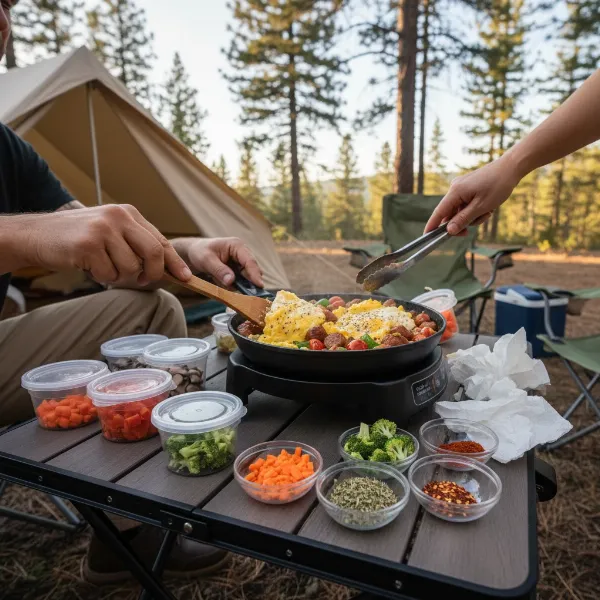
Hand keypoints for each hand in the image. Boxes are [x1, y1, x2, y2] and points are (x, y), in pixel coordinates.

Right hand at [20, 205, 191, 284]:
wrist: (37, 235)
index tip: (187, 277)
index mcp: (129, 213)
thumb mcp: (112, 233)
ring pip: (131, 268)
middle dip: (152, 274)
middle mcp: (119, 216)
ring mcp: (104, 229)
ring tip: (102, 266)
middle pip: (154, 253)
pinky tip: (88, 266)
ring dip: (118, 276)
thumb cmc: (79, 239)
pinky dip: (101, 277)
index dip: (175, 262)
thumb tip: (167, 269)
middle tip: (142, 282)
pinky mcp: (88, 244)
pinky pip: (109, 274)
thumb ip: (136, 245)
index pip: (161, 241)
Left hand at [177, 237, 263, 287]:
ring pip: (246, 277)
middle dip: (246, 282)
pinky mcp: (238, 269)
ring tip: (219, 280)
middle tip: (240, 291)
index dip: (255, 274)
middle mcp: (242, 252)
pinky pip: (239, 280)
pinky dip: (231, 284)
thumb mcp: (206, 260)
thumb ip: (219, 270)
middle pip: (251, 270)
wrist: (195, 252)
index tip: (259, 286)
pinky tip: (218, 280)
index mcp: (237, 245)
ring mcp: (241, 261)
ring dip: (236, 284)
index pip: (249, 261)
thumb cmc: (200, 252)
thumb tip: (231, 281)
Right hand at [424, 156, 521, 234]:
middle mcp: (455, 188)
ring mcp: (462, 187)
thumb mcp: (481, 207)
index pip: (439, 212)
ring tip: (487, 212)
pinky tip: (488, 207)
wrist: (511, 167)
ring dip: (472, 217)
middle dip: (461, 223)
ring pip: (460, 210)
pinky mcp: (468, 187)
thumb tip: (449, 230)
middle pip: (450, 214)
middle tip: (468, 232)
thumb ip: (463, 219)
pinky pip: (466, 204)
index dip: (432, 225)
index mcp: (455, 192)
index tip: (426, 236)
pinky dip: (475, 210)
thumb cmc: (498, 185)